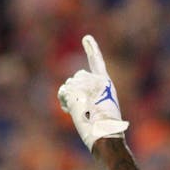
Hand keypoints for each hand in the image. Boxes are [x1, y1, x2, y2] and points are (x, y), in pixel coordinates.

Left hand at [58, 35, 128, 150]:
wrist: (105, 132)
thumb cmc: (106, 128)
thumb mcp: (103, 108)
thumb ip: (92, 95)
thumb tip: (75, 98)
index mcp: (106, 83)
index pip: (97, 62)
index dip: (92, 49)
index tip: (86, 38)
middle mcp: (95, 79)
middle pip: (77, 77)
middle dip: (76, 90)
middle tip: (85, 108)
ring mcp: (84, 83)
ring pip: (68, 85)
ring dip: (70, 98)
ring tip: (82, 111)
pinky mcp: (74, 89)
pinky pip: (62, 92)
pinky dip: (64, 102)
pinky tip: (73, 111)